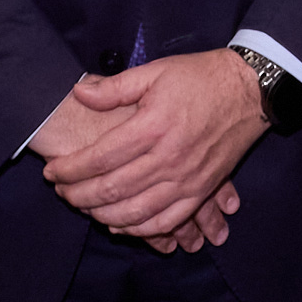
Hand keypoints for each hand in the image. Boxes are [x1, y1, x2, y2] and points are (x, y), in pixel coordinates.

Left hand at [38, 52, 268, 240]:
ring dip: (102, 216)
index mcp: (153, 126)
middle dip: (78, 195)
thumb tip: (79, 93)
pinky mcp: (202, 190)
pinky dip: (139, 229)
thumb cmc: (200, 77)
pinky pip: (166, 221)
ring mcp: (187, 179)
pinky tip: (120, 225)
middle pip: (112, 189)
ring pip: (135, 212)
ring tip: (83, 207)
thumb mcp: (156, 72)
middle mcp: (168, 158)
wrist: (250, 90)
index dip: (70, 169)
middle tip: (60, 192)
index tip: (51, 171)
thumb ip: (115, 87)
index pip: (101, 158)